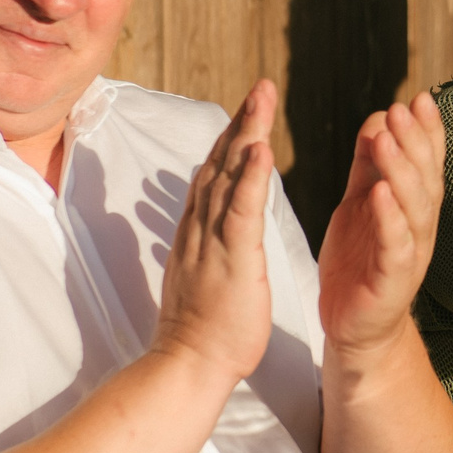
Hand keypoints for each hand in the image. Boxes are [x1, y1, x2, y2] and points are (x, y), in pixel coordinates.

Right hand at [152, 81, 280, 385]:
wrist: (188, 366)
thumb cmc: (201, 330)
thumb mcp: (203, 276)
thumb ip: (204, 247)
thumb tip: (205, 231)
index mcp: (197, 232)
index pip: (215, 175)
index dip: (231, 140)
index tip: (248, 109)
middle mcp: (200, 228)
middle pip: (220, 163)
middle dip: (241, 122)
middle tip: (261, 86)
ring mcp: (212, 241)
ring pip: (229, 176)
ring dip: (247, 133)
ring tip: (263, 97)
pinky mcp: (231, 259)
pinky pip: (241, 212)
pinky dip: (252, 178)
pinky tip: (263, 149)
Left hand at [319, 93, 445, 360]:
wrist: (355, 328)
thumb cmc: (359, 262)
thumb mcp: (359, 204)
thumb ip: (368, 165)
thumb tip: (377, 119)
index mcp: (413, 206)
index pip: (427, 162)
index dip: (428, 131)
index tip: (420, 98)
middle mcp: (420, 227)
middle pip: (425, 178)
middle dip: (414, 141)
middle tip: (400, 108)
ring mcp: (410, 254)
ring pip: (415, 207)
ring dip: (402, 170)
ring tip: (385, 138)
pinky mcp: (392, 281)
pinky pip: (395, 246)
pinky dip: (390, 219)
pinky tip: (380, 194)